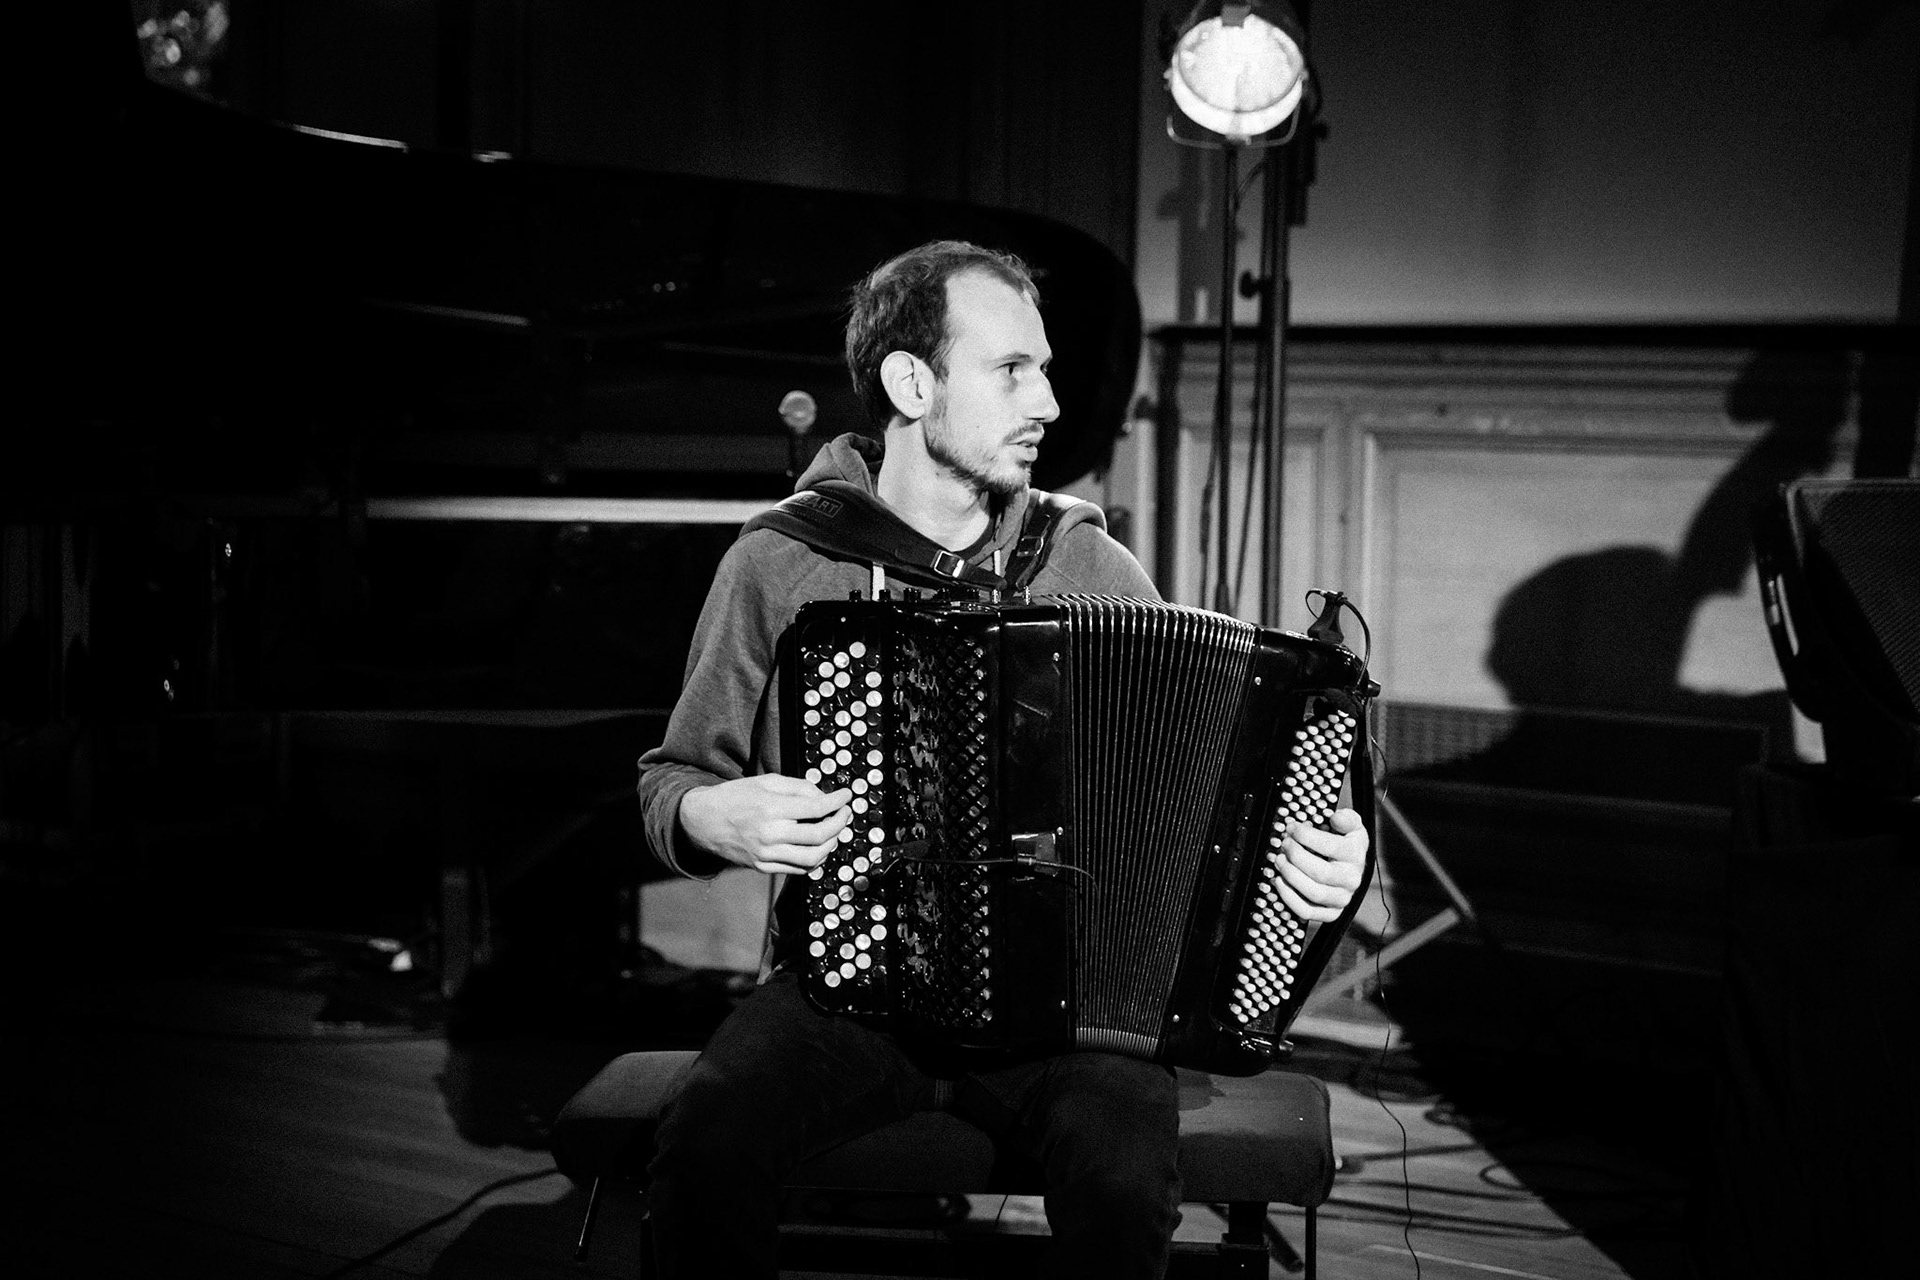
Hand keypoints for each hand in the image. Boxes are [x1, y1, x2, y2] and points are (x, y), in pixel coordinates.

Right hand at [678, 775, 852, 875]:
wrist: (702, 821)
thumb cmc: (734, 797)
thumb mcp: (765, 782)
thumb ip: (798, 788)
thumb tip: (825, 797)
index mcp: (770, 809)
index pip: (816, 808)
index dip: (838, 802)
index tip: (847, 796)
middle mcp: (770, 835)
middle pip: (820, 836)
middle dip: (840, 824)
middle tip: (844, 813)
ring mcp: (766, 855)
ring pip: (813, 858)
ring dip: (831, 844)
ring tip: (833, 831)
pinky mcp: (763, 867)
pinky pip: (798, 869)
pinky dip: (814, 859)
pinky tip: (818, 847)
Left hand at [1271, 808, 1368, 921]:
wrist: (1353, 868)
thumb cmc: (1347, 844)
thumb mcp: (1352, 826)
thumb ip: (1347, 818)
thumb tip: (1335, 818)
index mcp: (1356, 856)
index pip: (1330, 847)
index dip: (1306, 836)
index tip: (1292, 828)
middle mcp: (1351, 880)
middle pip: (1320, 872)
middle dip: (1296, 856)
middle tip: (1284, 844)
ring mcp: (1341, 898)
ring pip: (1313, 893)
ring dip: (1290, 875)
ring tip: (1279, 860)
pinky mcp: (1330, 913)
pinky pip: (1307, 912)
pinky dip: (1289, 898)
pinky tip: (1279, 881)